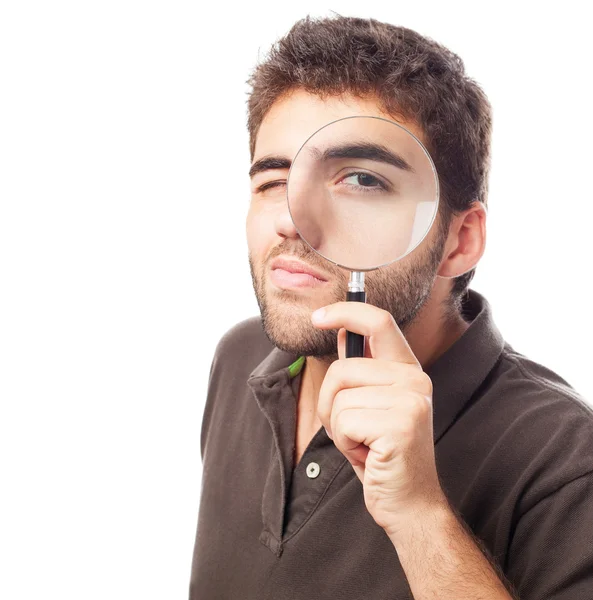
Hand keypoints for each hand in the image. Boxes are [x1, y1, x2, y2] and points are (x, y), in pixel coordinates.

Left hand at [311, 301, 447, 538]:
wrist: (408, 502)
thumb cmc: (381, 452)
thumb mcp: (368, 404)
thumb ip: (358, 368)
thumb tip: (341, 331)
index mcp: (408, 370)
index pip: (380, 322)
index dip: (346, 312)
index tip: (318, 317)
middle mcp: (415, 379)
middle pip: (342, 369)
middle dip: (330, 403)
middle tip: (351, 430)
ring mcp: (411, 401)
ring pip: (339, 397)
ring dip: (338, 427)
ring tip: (362, 443)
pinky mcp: (401, 425)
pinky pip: (343, 421)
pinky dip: (344, 443)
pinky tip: (366, 455)